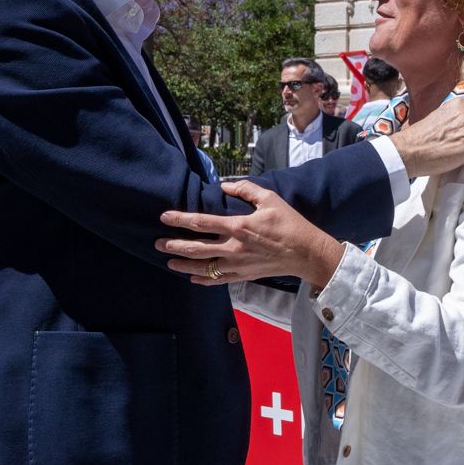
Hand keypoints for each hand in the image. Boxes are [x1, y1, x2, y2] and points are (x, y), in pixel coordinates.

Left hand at [157, 181, 344, 287]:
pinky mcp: (244, 275)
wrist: (306, 253)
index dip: (180, 219)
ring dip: (183, 264)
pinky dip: (203, 279)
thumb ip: (245, 189)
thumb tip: (225, 184)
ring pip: (203, 267)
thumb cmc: (290, 223)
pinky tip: (192, 277)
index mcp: (238, 226)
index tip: (164, 217)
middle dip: (174, 245)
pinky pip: (218, 280)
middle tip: (157, 243)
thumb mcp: (270, 199)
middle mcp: (233, 247)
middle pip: (196, 248)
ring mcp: (237, 264)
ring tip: (168, 262)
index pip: (201, 222)